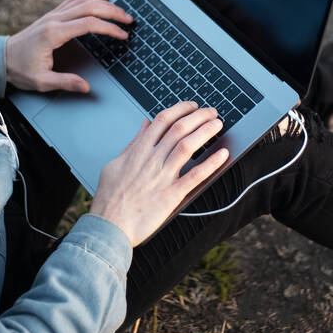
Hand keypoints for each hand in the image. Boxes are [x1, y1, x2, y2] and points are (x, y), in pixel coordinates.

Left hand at [5, 0, 131, 92]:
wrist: (1, 58)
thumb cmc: (20, 69)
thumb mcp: (41, 82)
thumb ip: (65, 82)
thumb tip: (86, 87)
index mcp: (53, 34)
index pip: (87, 24)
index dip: (108, 28)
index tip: (122, 35)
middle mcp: (54, 20)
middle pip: (88, 7)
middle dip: (112, 12)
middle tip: (129, 19)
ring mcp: (52, 15)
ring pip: (82, 1)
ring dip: (103, 4)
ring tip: (120, 11)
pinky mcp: (52, 15)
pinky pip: (73, 0)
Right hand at [90, 102, 229, 246]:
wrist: (109, 225)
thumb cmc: (110, 197)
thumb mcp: (115, 164)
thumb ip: (133, 144)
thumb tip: (145, 126)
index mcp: (139, 151)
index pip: (162, 121)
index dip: (180, 109)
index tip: (192, 106)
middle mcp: (152, 160)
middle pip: (179, 129)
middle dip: (198, 116)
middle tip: (211, 112)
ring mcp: (162, 176)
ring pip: (187, 146)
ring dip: (205, 132)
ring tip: (217, 124)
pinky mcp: (171, 195)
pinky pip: (195, 175)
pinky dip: (211, 163)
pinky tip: (222, 154)